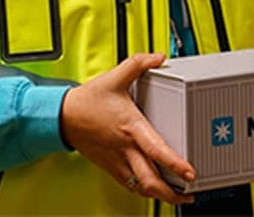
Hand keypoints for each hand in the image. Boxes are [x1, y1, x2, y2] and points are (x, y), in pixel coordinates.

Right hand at [60, 54, 195, 204]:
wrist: (62, 116)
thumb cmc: (87, 101)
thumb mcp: (114, 77)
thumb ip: (138, 64)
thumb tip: (158, 57)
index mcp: (131, 127)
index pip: (156, 150)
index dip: (174, 163)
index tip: (190, 173)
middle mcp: (126, 148)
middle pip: (151, 180)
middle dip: (172, 193)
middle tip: (190, 194)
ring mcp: (118, 161)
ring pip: (142, 187)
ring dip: (161, 195)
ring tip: (178, 196)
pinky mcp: (111, 167)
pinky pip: (130, 185)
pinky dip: (144, 191)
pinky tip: (154, 189)